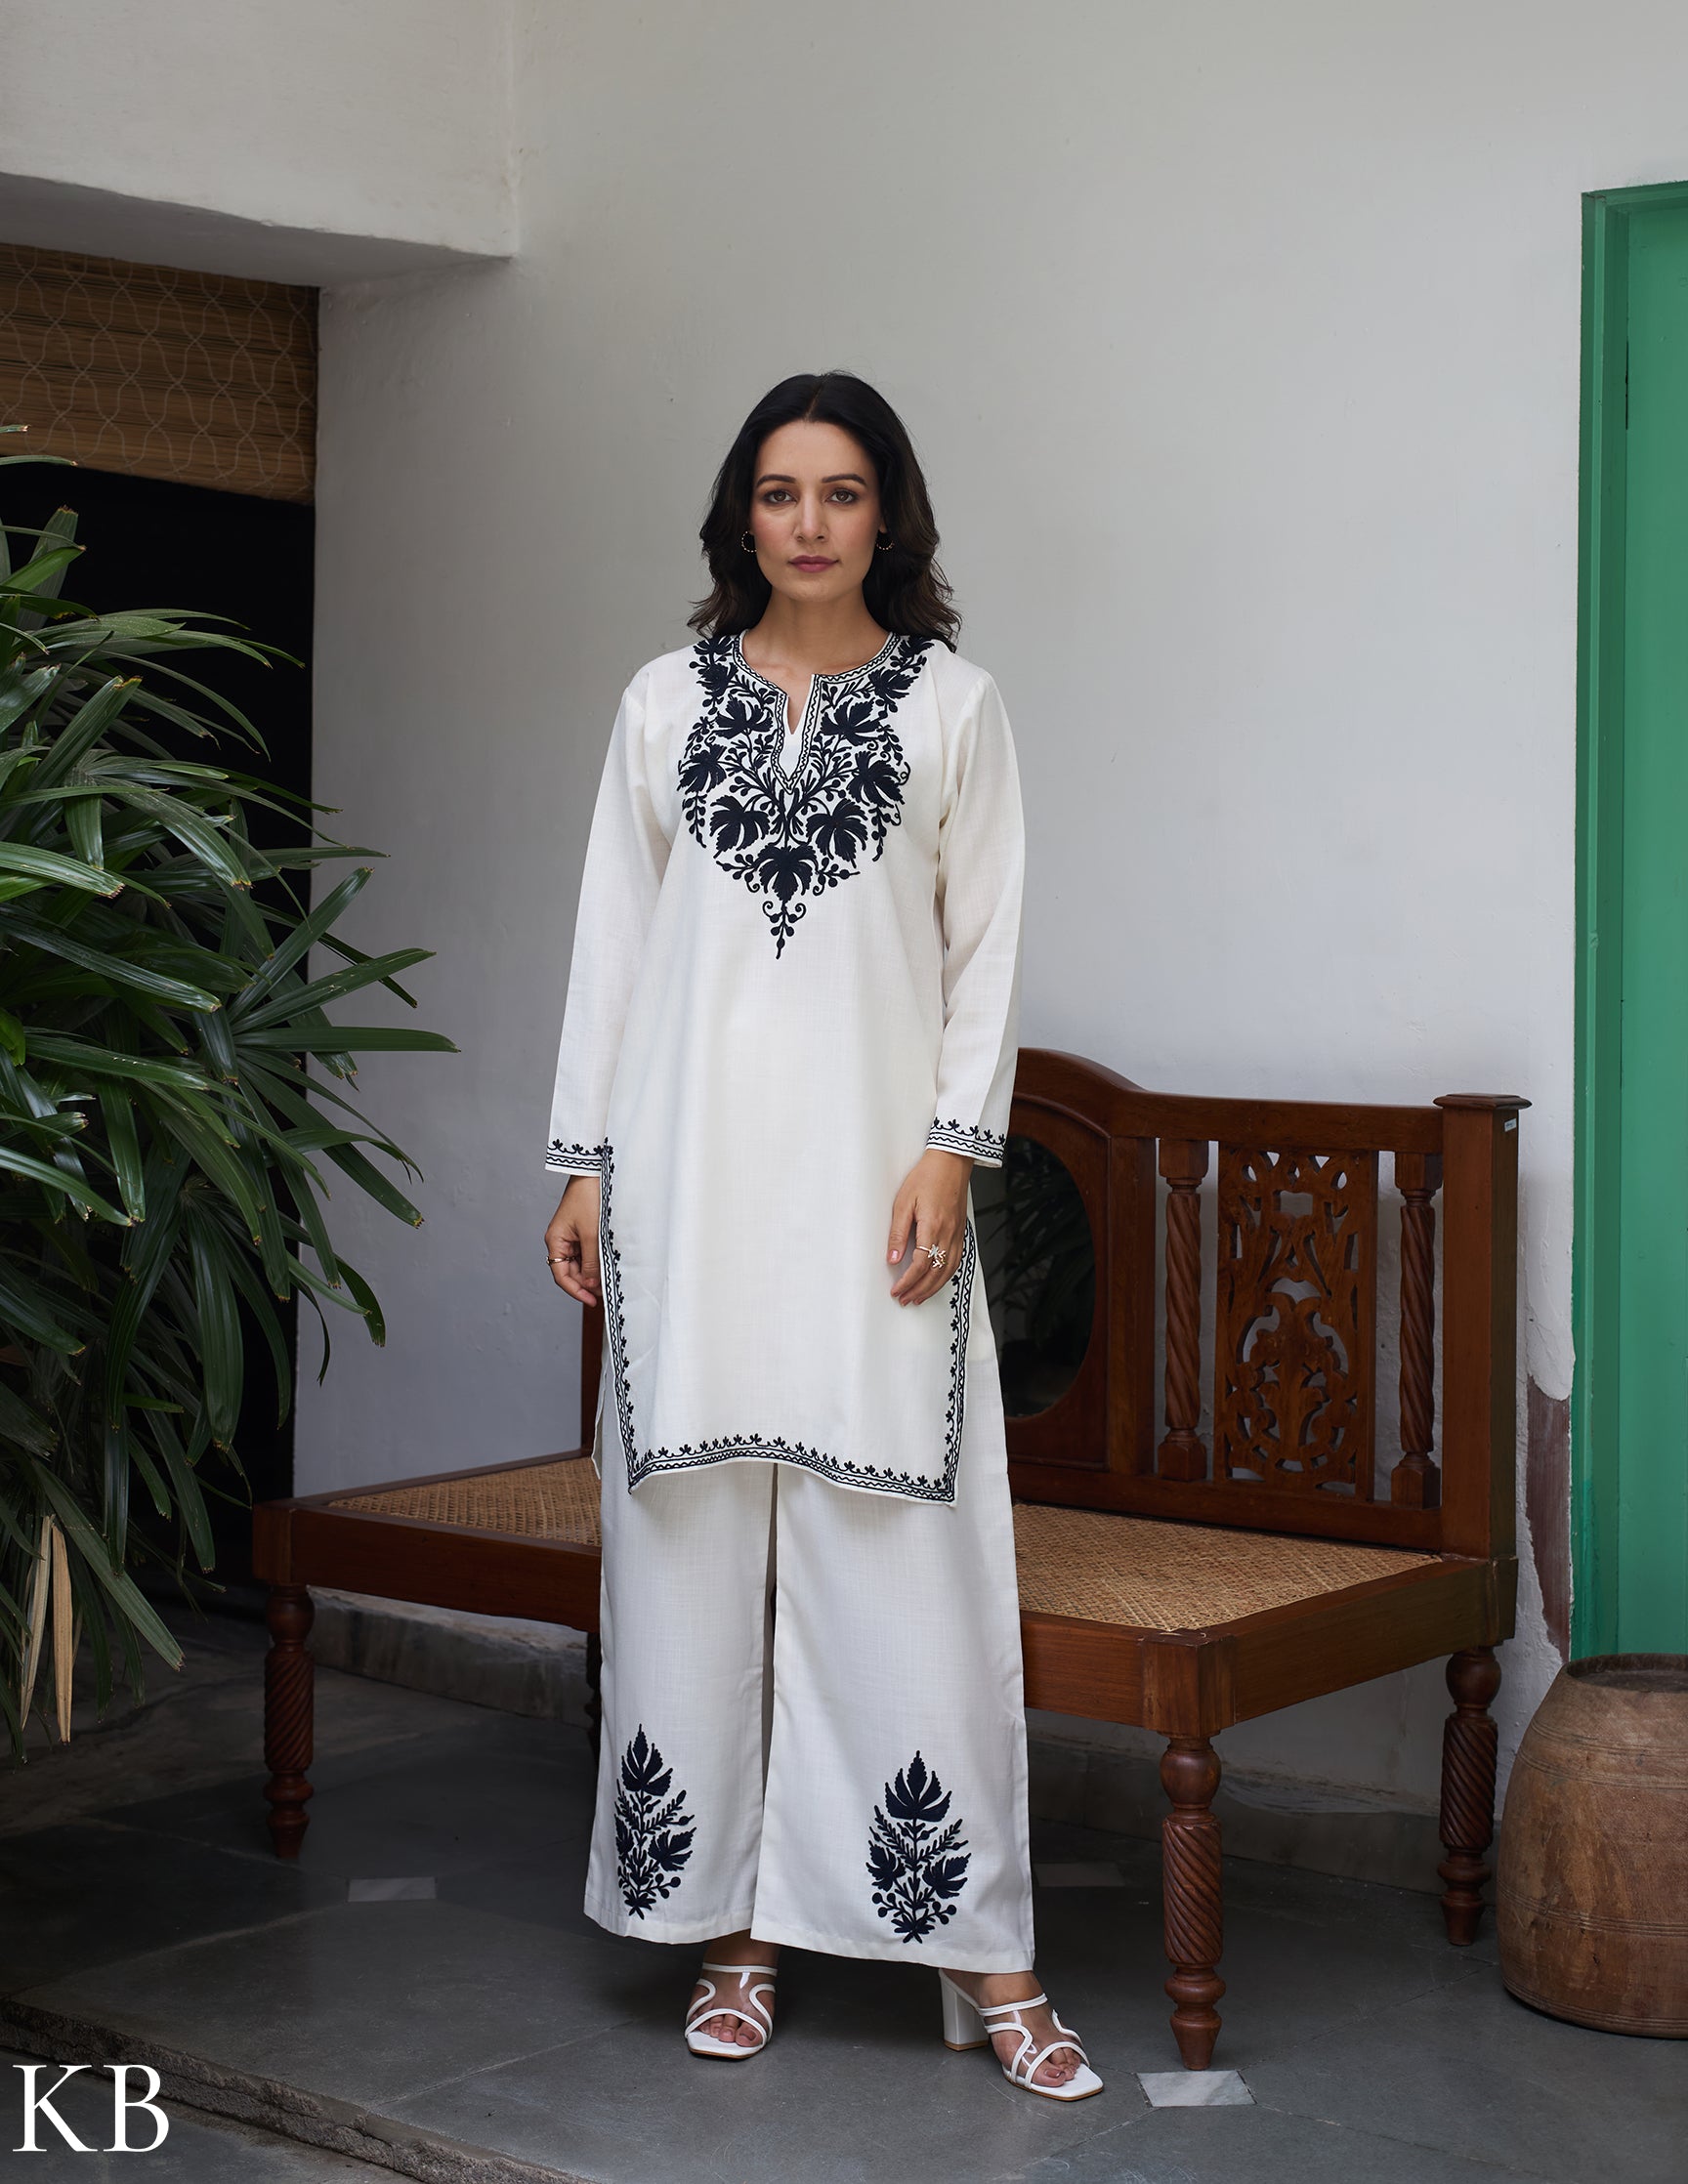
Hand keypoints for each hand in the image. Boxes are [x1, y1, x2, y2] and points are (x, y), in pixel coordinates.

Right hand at [546, 1177, 601, 1306]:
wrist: (594, 1173)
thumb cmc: (589, 1199)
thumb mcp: (591, 1234)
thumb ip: (590, 1261)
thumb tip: (590, 1284)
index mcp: (555, 1241)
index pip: (561, 1275)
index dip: (576, 1290)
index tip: (592, 1300)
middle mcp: (560, 1241)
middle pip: (570, 1272)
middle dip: (586, 1283)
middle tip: (605, 1292)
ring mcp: (570, 1237)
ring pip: (579, 1264)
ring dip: (592, 1273)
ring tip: (608, 1281)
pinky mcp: (581, 1232)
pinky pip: (586, 1253)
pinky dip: (595, 1262)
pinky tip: (607, 1266)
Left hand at [887, 1148, 971, 1305]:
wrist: (951, 1161)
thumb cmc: (926, 1177)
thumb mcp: (903, 1202)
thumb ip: (898, 1233)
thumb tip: (892, 1258)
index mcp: (933, 1227)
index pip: (920, 1264)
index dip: (907, 1281)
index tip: (896, 1290)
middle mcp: (948, 1234)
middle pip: (935, 1273)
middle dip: (919, 1290)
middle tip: (904, 1299)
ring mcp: (957, 1234)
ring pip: (948, 1270)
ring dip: (933, 1287)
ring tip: (918, 1297)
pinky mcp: (961, 1231)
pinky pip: (956, 1261)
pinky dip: (945, 1276)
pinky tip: (937, 1280)